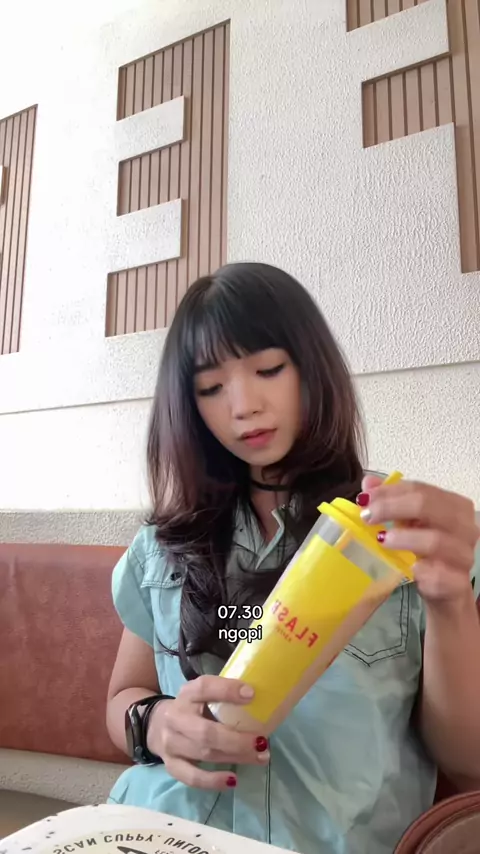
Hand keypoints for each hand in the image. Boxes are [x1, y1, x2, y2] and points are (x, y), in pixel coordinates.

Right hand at [146, 675, 268, 789]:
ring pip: (204, 754)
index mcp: (187, 694)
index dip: (227, 690)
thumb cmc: (191, 708)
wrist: (155, 724)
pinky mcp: (171, 765)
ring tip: (260, 757)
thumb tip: (259, 699)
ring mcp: (171, 744)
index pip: (204, 688)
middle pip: (205, 732)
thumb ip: (223, 695)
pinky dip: (213, 781)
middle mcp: (175, 718)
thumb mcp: (202, 693)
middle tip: (261, 741)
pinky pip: (192, 777)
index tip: (252, 695)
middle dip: (236, 740)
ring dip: (235, 757)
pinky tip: (233, 780)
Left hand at [357, 475, 479, 605]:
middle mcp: (465, 527)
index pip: (420, 490)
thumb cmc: (428, 551)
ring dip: (405, 538)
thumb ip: (391, 500)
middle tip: (368, 517)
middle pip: (429, 507)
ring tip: (382, 540)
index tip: (364, 500)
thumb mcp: (410, 523)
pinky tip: (408, 570)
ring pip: (436, 541)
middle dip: (393, 508)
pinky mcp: (459, 583)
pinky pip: (439, 574)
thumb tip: (368, 483)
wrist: (448, 590)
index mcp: (455, 506)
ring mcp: (464, 556)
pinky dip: (421, 571)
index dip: (389, 492)